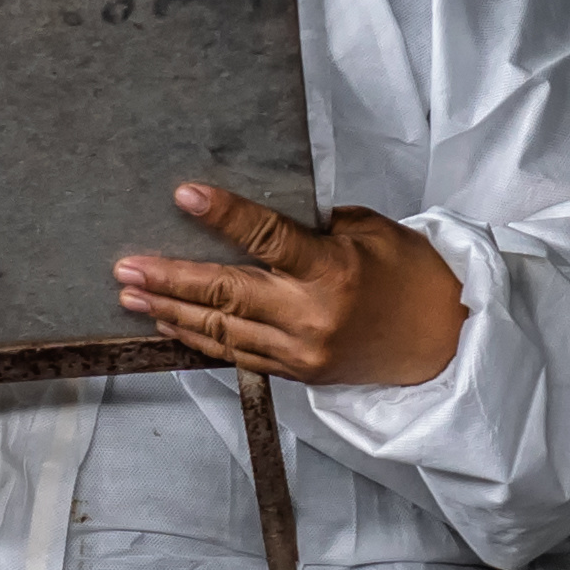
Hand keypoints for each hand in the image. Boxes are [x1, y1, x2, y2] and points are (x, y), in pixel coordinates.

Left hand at [116, 183, 465, 387]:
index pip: (267, 238)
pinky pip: (236, 354)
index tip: (183, 196)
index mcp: (333, 270)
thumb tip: (256, 216)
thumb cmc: (410, 275)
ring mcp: (301, 351)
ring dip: (170, 311)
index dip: (223, 216)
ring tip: (130, 295)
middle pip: (226, 294)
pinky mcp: (297, 374)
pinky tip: (168, 322)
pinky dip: (197, 338)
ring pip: (220, 330)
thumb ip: (313, 225)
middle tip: (126, 266)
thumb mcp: (370, 231)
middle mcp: (311, 316)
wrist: (444, 341)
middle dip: (170, 279)